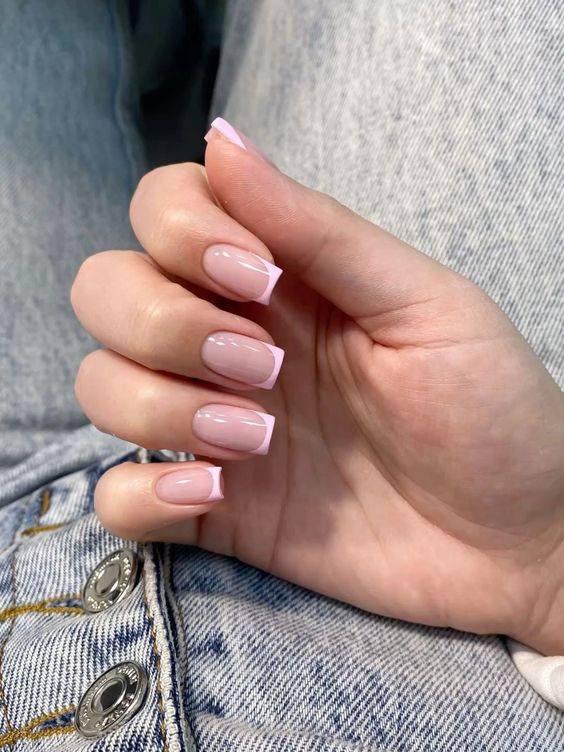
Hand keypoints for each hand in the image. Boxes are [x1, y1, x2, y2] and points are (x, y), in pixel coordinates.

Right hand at [71, 122, 563, 653]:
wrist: (516, 537)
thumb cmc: (488, 407)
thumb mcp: (422, 303)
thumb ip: (319, 229)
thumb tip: (221, 139)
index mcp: (278, 280)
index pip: (163, 211)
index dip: (181, 232)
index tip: (256, 278)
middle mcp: (228, 341)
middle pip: (106, 291)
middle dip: (163, 322)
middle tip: (262, 367)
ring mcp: (212, 426)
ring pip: (100, 385)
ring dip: (158, 405)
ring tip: (254, 438)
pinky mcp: (212, 510)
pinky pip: (120, 497)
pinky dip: (142, 494)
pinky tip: (212, 495)